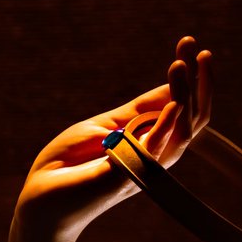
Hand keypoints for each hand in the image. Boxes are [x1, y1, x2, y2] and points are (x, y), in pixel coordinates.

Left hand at [14, 37, 212, 241]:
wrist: (40, 198)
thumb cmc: (68, 164)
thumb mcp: (106, 125)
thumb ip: (140, 110)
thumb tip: (174, 85)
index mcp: (150, 142)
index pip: (182, 105)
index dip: (189, 75)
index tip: (188, 43)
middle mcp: (154, 155)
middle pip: (194, 119)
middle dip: (200, 82)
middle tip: (197, 50)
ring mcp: (144, 167)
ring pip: (182, 131)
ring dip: (184, 96)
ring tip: (180, 64)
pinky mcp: (127, 177)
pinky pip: (156, 151)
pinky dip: (167, 126)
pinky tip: (174, 102)